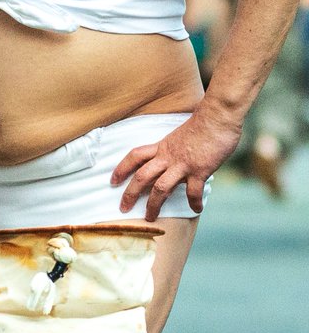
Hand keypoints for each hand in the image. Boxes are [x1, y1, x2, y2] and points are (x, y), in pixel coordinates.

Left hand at [112, 106, 240, 222]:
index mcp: (162, 147)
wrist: (219, 115)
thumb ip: (172, 150)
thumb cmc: (203, 123)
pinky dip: (194, 202)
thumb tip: (170, 162)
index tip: (113, 181)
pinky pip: (193, 192)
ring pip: (160, 189)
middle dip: (130, 194)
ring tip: (150, 218)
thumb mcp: (178, 136)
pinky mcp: (199, 171)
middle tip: (123, 208)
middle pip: (142, 177)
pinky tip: (196, 209)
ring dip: (153, 205)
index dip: (121, 169)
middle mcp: (168, 157)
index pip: (135, 156)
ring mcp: (183, 165)